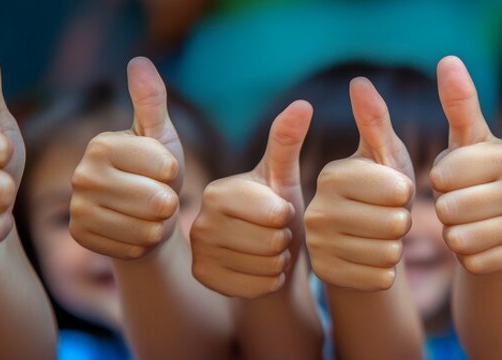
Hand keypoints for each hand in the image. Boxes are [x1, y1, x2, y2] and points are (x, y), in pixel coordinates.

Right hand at [70, 58, 184, 259]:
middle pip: (154, 199)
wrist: (143, 218)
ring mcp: (77, 209)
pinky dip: (144, 245)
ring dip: (160, 226)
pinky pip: (131, 249)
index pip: (163, 165)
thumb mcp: (162, 137)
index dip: (175, 173)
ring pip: (145, 228)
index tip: (167, 171)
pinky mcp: (80, 239)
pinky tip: (139, 234)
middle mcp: (80, 174)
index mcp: (101, 144)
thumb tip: (138, 61)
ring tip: (152, 217)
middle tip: (162, 199)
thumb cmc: (158, 173)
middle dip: (170, 203)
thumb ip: (152, 102)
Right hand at [190, 101, 310, 298]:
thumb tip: (302, 103)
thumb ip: (287, 140)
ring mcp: (198, 253)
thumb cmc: (274, 208)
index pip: (274, 212)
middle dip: (285, 239)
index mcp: (218, 190)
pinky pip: (256, 288)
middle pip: (270, 241)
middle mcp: (198, 220)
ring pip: (265, 265)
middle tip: (277, 234)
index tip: (281, 211)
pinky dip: (269, 281)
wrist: (259, 253)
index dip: (287, 215)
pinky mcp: (203, 280)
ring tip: (272, 249)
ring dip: (279, 260)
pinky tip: (264, 270)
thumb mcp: (282, 176)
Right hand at [305, 78, 414, 290]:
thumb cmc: (380, 190)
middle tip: (389, 217)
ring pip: (390, 253)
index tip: (396, 191)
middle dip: (403, 222)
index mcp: (332, 174)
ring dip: (397, 247)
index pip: (397, 191)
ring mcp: (318, 247)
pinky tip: (375, 259)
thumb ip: (374, 121)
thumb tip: (359, 81)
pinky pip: (381, 278)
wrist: (358, 240)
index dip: (407, 194)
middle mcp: (316, 210)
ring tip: (382, 237)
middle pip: (395, 224)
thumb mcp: (383, 155)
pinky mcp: (327, 278)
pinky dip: (387, 271)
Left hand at [430, 56, 501, 274]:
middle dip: (444, 211)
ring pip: (459, 239)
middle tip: (463, 206)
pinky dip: (469, 259)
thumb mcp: (467, 142)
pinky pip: (473, 264)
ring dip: (454, 236)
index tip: (453, 179)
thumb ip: (458, 103)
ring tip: (470, 225)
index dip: (437, 181)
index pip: (442, 174)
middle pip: (449, 209)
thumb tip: (448, 59)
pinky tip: (484, 246)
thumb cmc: (477, 178)